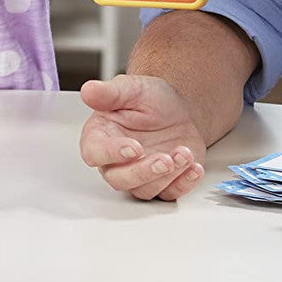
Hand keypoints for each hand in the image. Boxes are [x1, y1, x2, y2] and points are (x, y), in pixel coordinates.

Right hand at [79, 74, 205, 200]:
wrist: (178, 108)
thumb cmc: (149, 99)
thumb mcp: (131, 88)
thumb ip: (109, 93)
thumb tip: (88, 91)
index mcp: (101, 136)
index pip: (95, 152)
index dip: (111, 153)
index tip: (133, 148)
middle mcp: (117, 161)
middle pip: (120, 179)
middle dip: (143, 172)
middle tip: (164, 160)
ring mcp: (140, 174)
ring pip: (146, 189)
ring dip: (168, 175)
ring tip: (184, 153)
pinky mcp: (163, 182)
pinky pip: (170, 193)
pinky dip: (184, 183)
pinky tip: (193, 167)